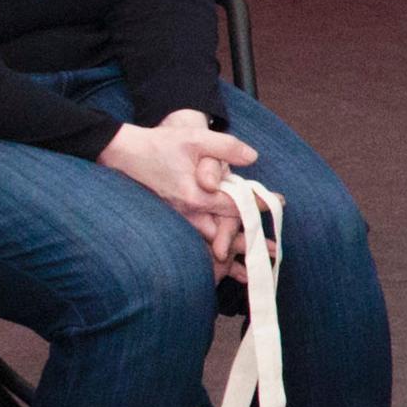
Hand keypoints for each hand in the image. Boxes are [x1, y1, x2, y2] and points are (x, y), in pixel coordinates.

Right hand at [100, 117, 260, 265]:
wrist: (125, 153)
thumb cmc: (161, 144)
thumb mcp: (195, 138)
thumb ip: (226, 147)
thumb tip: (253, 157)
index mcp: (194, 196)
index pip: (235, 205)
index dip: (259, 204)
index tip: (280, 203)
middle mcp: (186, 214)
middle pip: (224, 234)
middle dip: (248, 243)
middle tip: (274, 251)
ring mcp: (177, 219)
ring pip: (209, 241)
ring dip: (232, 250)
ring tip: (254, 268)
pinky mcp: (173, 219)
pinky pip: (195, 238)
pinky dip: (211, 249)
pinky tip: (225, 261)